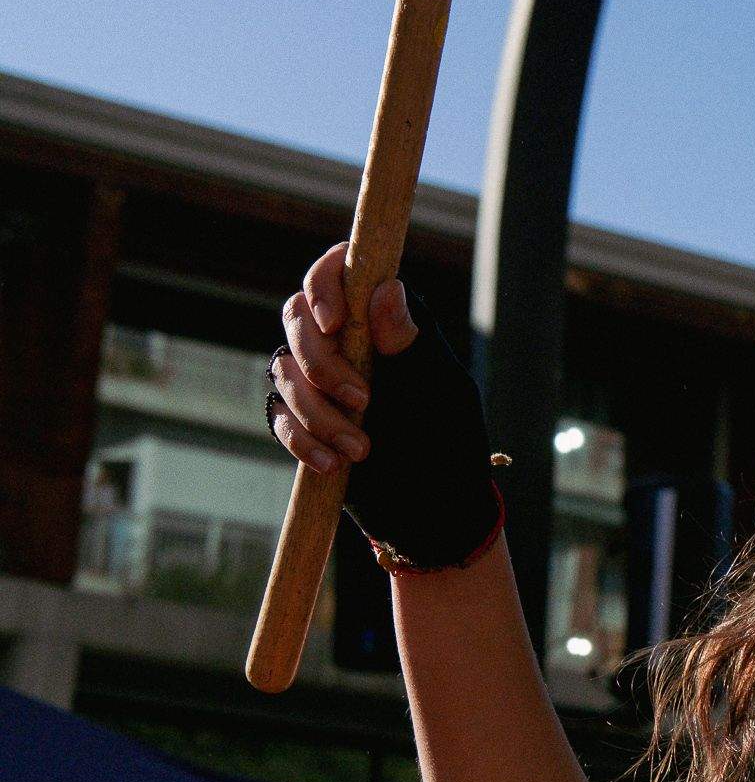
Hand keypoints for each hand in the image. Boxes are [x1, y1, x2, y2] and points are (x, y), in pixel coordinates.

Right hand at [271, 242, 500, 569]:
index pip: (340, 272)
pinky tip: (334, 464)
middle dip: (322, 363)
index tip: (336, 323)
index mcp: (385, 320)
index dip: (325, 282)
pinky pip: (278, 414)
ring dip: (319, 412)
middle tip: (363, 401)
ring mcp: (320, 377)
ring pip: (284, 369)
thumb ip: (412, 345)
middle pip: (298, 318)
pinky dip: (302, 439)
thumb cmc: (448, 442)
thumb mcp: (440, 392)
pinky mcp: (302, 417)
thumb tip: (385, 289)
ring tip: (362, 449)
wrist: (433, 509)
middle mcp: (347, 340)